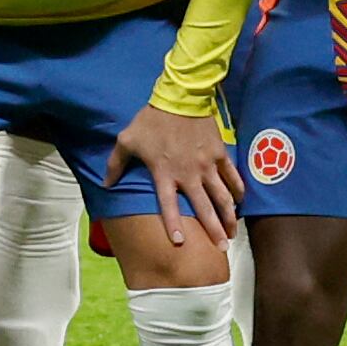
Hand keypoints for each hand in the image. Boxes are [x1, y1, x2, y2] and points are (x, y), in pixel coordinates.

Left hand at [105, 102, 241, 247]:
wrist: (180, 97)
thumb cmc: (152, 120)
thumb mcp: (127, 140)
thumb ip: (116, 164)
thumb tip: (105, 185)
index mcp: (165, 173)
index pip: (168, 205)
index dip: (173, 224)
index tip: (179, 243)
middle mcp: (188, 174)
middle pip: (203, 207)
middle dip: (213, 230)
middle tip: (221, 248)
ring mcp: (207, 165)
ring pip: (222, 196)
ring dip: (229, 216)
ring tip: (233, 233)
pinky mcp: (219, 153)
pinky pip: (231, 175)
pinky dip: (237, 189)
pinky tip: (241, 202)